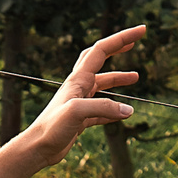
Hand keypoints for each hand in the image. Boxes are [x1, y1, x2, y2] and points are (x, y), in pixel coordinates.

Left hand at [20, 27, 143, 161]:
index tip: (141, 30)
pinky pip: (101, 109)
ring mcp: (79, 102)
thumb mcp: (77, 112)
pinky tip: (123, 114)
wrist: (37, 147)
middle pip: (99, 59)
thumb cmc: (51, 127)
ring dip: (118, 78)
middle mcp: (78, 87)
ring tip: (136, 77)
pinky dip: (114, 108)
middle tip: (135, 42)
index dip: (122, 39)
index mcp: (78, 79)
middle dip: (117, 48)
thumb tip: (128, 109)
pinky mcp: (80, 118)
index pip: (101, 50)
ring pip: (102, 84)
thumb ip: (104, 107)